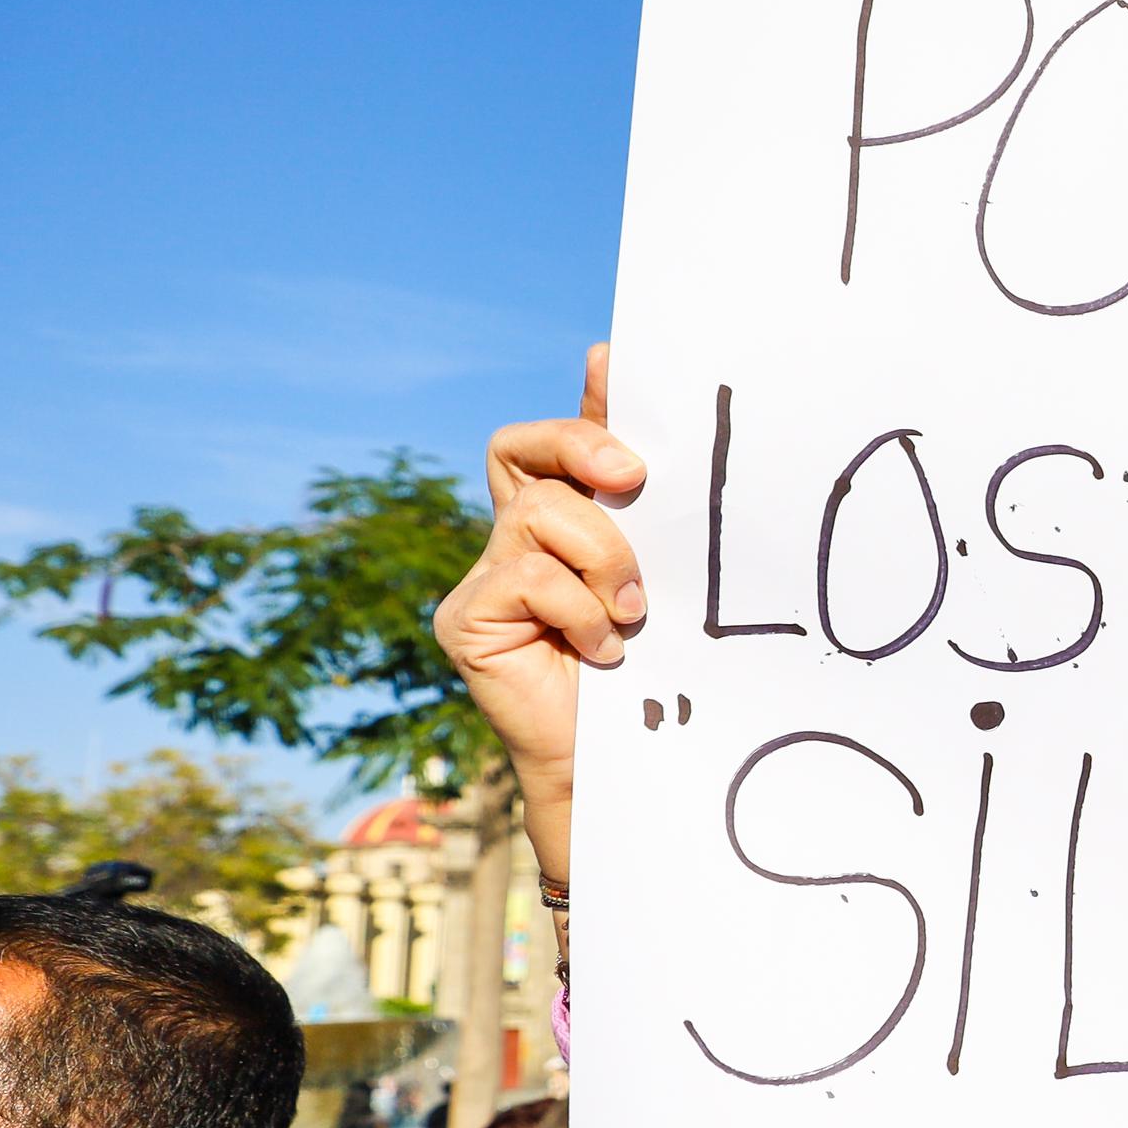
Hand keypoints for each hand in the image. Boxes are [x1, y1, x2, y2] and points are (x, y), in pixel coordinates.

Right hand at [433, 346, 648, 887]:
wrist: (624, 758)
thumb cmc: (653, 664)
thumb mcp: (662, 569)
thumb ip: (650, 505)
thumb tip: (646, 411)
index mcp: (561, 519)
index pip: (550, 442)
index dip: (579, 412)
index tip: (615, 369)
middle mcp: (513, 538)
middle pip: (524, 451)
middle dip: (583, 448)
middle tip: (633, 477)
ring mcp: (483, 577)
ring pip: (539, 515)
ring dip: (604, 556)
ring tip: (632, 611)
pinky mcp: (465, 618)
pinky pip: (528, 577)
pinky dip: (580, 609)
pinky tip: (603, 649)